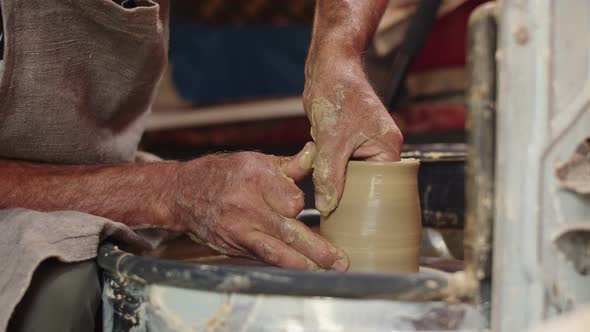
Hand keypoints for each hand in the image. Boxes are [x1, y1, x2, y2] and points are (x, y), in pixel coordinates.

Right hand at [175, 143, 348, 270]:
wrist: (184, 193)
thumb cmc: (225, 173)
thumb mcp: (255, 161)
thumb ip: (288, 165)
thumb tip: (315, 153)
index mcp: (255, 178)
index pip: (292, 200)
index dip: (301, 205)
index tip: (299, 205)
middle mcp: (247, 205)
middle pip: (289, 229)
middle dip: (318, 248)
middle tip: (341, 261)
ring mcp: (239, 228)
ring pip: (277, 250)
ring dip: (306, 263)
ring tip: (329, 271)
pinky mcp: (234, 245)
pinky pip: (264, 258)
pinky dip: (285, 265)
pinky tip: (303, 271)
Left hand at [303, 58, 402, 215]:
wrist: (328, 66)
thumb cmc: (338, 93)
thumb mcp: (331, 140)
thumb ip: (329, 175)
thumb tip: (327, 206)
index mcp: (388, 148)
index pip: (380, 187)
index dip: (361, 201)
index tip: (346, 216)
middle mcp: (380, 148)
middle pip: (364, 184)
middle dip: (344, 190)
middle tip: (330, 206)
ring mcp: (364, 145)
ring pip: (347, 174)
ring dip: (332, 177)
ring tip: (322, 183)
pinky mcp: (347, 141)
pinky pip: (338, 163)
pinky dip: (326, 166)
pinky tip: (317, 164)